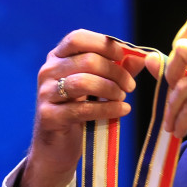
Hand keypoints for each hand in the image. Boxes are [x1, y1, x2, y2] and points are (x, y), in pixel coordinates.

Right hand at [19, 30, 146, 186]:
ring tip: (123, 98)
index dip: (103, 44)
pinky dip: (108, 109)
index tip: (123, 56)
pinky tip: (123, 111)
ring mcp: (45, 94)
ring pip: (84, 82)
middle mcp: (48, 71)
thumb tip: (142, 57)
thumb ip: (116, 70)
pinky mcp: (49, 116)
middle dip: (116, 72)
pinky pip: (83, 109)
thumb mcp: (97, 87)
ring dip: (111, 89)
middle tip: (131, 86)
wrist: (56, 148)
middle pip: (87, 60)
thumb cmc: (78, 112)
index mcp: (57, 58)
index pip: (78, 38)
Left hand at [161, 16, 186, 178]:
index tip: (177, 66)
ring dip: (172, 108)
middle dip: (170, 73)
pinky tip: (181, 129)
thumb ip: (186, 69)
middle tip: (173, 93)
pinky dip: (180, 122)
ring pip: (182, 85)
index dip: (176, 42)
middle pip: (182, 47)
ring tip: (174, 122)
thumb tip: (150, 59)